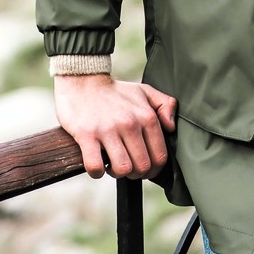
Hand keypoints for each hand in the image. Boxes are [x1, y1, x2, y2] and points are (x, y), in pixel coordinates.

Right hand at [54, 74, 176, 179]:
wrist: (82, 80)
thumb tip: (171, 128)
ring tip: (111, 165)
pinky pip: (96, 166)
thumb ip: (165, 105)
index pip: (159, 156)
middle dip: (135, 174)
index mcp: (146, 116)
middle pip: (142, 167)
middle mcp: (130, 123)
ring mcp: (108, 129)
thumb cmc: (115, 92)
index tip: (143, 169)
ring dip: (117, 174)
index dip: (153, 170)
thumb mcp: (144, 92)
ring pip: (122, 169)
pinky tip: (97, 165)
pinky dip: (97, 172)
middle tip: (127, 167)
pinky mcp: (86, 135)